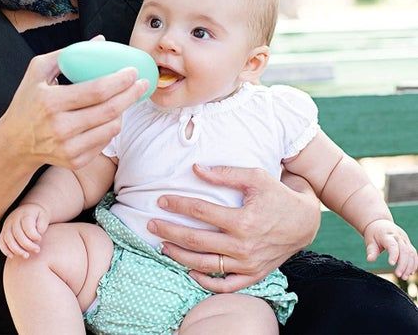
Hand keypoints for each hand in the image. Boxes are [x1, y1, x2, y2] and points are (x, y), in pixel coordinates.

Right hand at [0, 203, 48, 258]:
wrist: (28, 209)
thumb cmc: (37, 215)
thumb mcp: (43, 216)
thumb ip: (42, 226)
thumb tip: (37, 237)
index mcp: (25, 214)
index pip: (27, 227)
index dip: (34, 236)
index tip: (40, 238)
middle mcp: (14, 219)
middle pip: (18, 234)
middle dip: (27, 245)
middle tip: (37, 250)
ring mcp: (7, 224)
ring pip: (8, 239)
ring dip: (17, 250)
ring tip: (26, 255)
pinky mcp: (3, 230)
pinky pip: (1, 241)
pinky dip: (5, 250)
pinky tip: (13, 255)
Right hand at [1, 43, 148, 169]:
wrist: (14, 143)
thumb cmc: (28, 102)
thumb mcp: (37, 71)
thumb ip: (67, 54)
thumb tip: (100, 41)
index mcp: (51, 102)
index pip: (96, 91)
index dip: (119, 80)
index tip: (132, 71)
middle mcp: (60, 127)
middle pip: (109, 110)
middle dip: (131, 95)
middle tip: (142, 83)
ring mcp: (68, 147)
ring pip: (111, 128)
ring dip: (123, 111)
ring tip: (123, 99)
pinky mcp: (75, 161)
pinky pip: (105, 141)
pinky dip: (110, 127)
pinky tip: (107, 117)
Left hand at [146, 165, 320, 291]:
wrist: (305, 222)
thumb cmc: (277, 194)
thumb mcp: (255, 177)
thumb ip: (224, 173)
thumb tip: (195, 168)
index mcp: (243, 220)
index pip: (200, 212)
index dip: (178, 204)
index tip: (161, 200)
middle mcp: (243, 246)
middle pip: (197, 240)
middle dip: (170, 231)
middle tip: (151, 224)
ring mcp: (248, 264)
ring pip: (206, 265)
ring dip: (180, 256)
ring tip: (163, 246)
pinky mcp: (253, 275)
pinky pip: (226, 286)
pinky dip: (206, 282)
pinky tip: (190, 271)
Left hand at [364, 219, 417, 279]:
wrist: (380, 224)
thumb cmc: (374, 234)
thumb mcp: (370, 240)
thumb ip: (371, 250)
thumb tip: (370, 260)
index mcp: (386, 235)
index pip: (392, 245)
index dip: (394, 254)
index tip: (391, 264)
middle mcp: (398, 237)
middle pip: (404, 250)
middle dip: (403, 264)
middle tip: (398, 275)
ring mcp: (405, 240)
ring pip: (411, 253)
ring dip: (409, 266)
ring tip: (404, 277)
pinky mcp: (408, 244)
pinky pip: (414, 254)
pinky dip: (414, 264)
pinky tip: (410, 272)